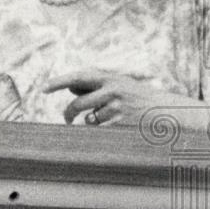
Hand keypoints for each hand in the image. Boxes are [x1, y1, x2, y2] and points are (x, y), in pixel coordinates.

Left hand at [43, 69, 176, 125]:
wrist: (165, 110)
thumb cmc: (138, 98)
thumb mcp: (119, 84)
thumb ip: (96, 85)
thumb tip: (70, 88)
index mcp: (110, 77)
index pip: (78, 77)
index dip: (59, 82)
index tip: (44, 88)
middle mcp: (112, 90)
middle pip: (78, 104)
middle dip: (68, 114)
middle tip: (67, 120)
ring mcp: (117, 107)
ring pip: (89, 120)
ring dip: (92, 123)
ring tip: (105, 120)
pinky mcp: (121, 123)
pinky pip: (100, 131)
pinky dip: (101, 131)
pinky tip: (112, 127)